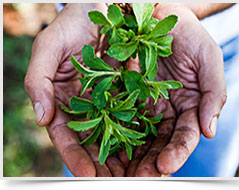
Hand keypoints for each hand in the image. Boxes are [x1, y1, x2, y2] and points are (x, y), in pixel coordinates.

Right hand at [24, 3, 124, 176]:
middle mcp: (88, 104)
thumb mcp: (48, 47)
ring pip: (116, 134)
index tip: (85, 175)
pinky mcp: (130, 92)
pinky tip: (148, 150)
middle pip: (93, 142)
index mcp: (65, 99)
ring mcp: (110, 100)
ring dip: (123, 157)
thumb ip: (38, 81)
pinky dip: (140, 135)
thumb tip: (41, 118)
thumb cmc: (72, 24)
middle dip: (102, 165)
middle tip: (115, 183)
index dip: (74, 156)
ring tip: (135, 175)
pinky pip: (136, 117)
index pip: (67, 136)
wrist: (103, 6)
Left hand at [126, 4, 226, 176]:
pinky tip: (105, 147)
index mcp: (186, 106)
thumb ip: (215, 93)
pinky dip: (112, 134)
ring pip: (137, 136)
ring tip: (119, 172)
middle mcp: (164, 110)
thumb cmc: (186, 34)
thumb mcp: (208, 58)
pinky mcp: (122, 94)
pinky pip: (116, 116)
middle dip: (150, 162)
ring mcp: (142, 103)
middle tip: (137, 177)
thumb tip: (210, 129)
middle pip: (158, 143)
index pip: (184, 136)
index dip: (177, 153)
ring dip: (129, 156)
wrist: (157, 15)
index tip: (165, 167)